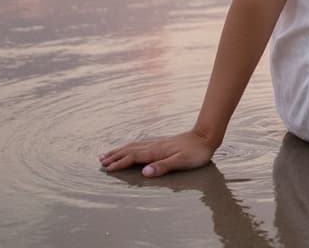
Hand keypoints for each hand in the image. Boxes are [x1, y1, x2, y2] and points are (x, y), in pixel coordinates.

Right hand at [99, 129, 215, 177]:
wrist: (207, 136)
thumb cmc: (196, 152)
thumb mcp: (181, 161)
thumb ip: (163, 167)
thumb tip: (144, 172)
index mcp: (156, 151)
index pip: (133, 157)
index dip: (119, 163)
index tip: (106, 169)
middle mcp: (155, 145)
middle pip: (130, 150)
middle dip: (115, 156)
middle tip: (100, 161)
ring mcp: (158, 142)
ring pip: (134, 145)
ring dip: (120, 150)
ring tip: (109, 154)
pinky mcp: (163, 142)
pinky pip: (141, 143)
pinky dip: (131, 146)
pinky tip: (131, 147)